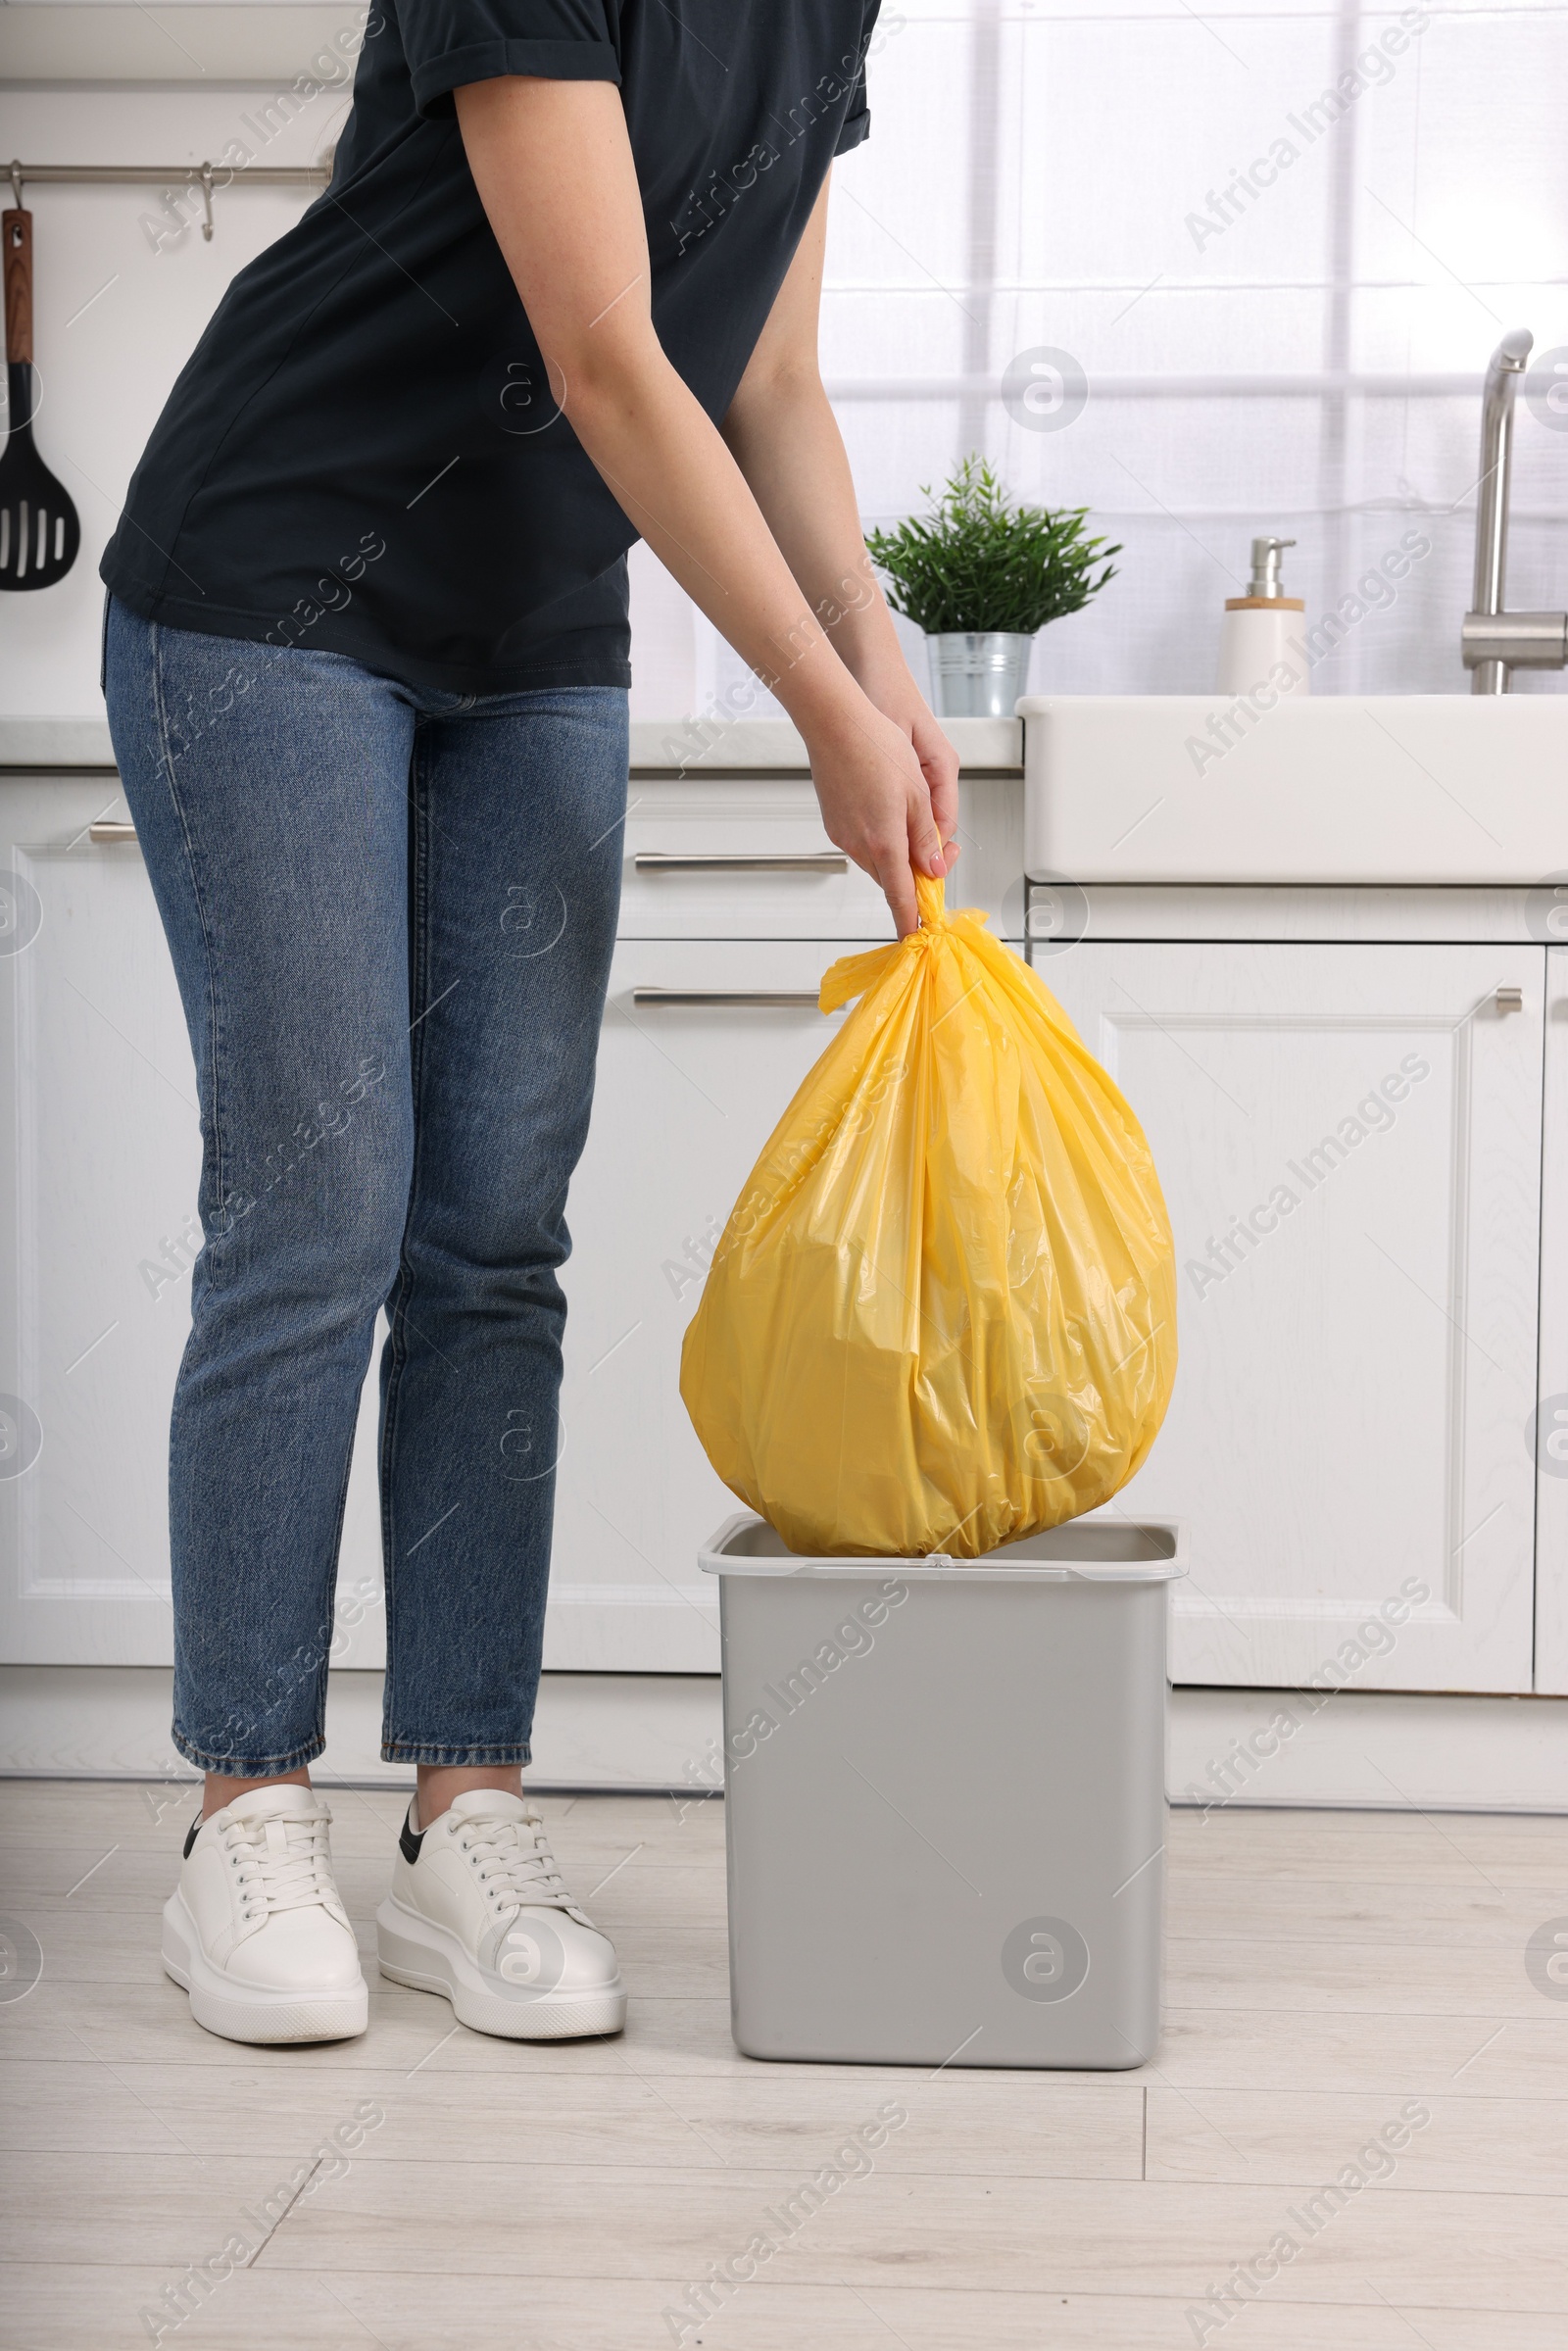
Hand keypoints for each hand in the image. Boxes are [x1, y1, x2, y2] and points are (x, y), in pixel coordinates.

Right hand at [806, 692, 952, 938]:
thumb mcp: (918, 794)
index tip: (914, 932)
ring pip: (876, 858)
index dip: (908, 918)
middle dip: (912, 872)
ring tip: (911, 816)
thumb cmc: (878, 748)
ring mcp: (842, 834)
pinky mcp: (833, 821)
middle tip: (938, 850)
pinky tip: (885, 808)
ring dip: (895, 852)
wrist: (836, 724)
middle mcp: (859, 845)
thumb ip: (925, 837)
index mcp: (885, 842)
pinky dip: (877, 837)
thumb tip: (932, 868)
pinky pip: (860, 841)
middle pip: (890, 877)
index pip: (900, 895)